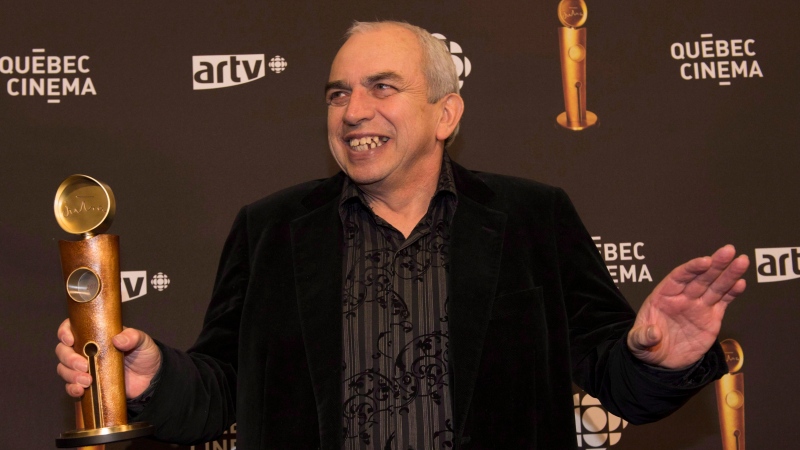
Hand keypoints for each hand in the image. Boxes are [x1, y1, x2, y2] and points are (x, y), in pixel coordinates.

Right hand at [56, 319, 161, 398]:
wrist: (150, 379)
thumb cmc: (144, 355)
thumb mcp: (143, 341)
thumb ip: (133, 337)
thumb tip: (118, 340)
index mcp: (96, 335)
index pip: (72, 328)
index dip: (64, 332)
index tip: (70, 340)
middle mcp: (86, 350)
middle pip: (63, 351)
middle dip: (68, 358)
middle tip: (83, 365)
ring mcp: (85, 368)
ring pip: (64, 369)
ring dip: (70, 375)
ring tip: (87, 381)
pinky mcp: (87, 384)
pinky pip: (71, 387)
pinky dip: (71, 388)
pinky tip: (80, 390)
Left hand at [627, 245, 748, 368]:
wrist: (662, 362)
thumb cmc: (646, 346)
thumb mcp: (637, 343)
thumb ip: (642, 337)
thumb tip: (653, 333)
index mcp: (663, 296)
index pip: (678, 277)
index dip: (691, 268)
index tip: (705, 261)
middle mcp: (683, 297)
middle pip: (701, 277)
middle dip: (715, 264)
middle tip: (728, 250)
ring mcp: (698, 306)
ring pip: (715, 286)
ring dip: (729, 274)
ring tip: (742, 261)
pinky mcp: (711, 317)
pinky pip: (723, 301)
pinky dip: (732, 292)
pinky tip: (741, 283)